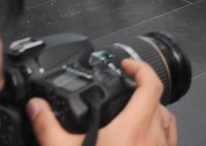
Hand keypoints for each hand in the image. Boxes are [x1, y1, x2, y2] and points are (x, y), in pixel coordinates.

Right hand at [28, 59, 176, 145]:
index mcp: (134, 128)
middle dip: (141, 92)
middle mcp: (154, 137)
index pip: (150, 84)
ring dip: (152, 113)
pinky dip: (157, 132)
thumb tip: (37, 108)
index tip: (127, 66)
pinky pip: (168, 140)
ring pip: (166, 120)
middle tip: (124, 92)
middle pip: (158, 101)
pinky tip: (140, 140)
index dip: (140, 68)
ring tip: (131, 115)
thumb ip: (49, 127)